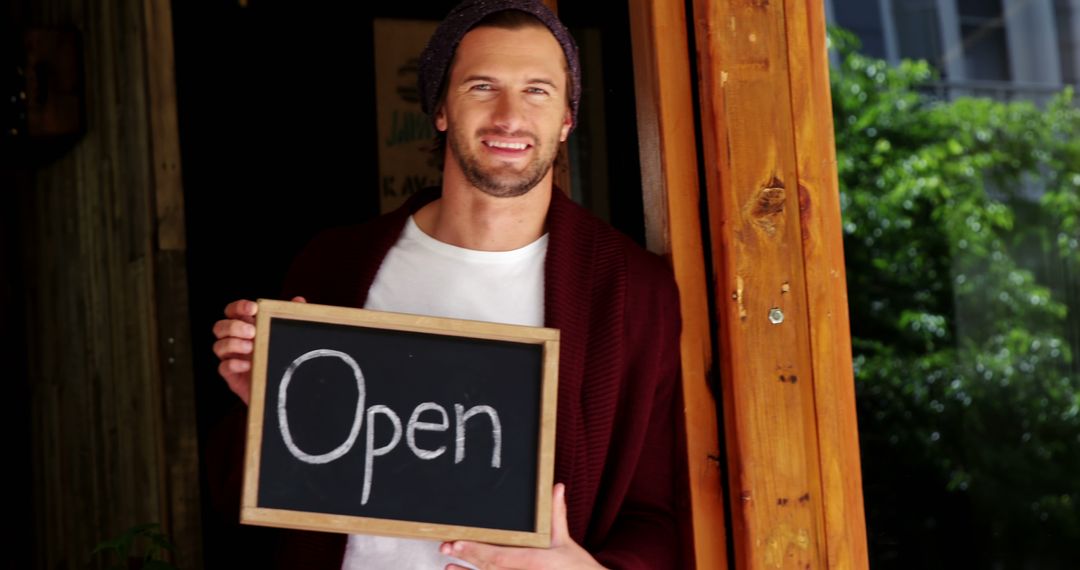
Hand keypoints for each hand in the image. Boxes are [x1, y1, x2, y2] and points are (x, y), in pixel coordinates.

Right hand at [212, 296, 305, 404]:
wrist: (283, 389)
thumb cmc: (282, 358)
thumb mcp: (288, 336)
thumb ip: (291, 317)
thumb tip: (298, 300)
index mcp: (247, 328)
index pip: (233, 312)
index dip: (238, 307)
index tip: (254, 308)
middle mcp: (236, 341)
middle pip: (220, 327)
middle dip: (233, 326)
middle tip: (252, 332)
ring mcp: (232, 358)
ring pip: (218, 346)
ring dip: (232, 344)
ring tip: (251, 347)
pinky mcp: (233, 376)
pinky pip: (223, 368)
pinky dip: (233, 364)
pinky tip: (248, 364)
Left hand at [440, 483, 605, 569]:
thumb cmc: (575, 566)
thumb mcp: (565, 540)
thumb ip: (556, 514)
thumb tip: (556, 487)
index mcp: (534, 561)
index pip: (499, 555)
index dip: (476, 549)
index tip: (458, 542)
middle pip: (489, 567)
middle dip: (466, 557)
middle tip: (445, 547)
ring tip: (448, 567)